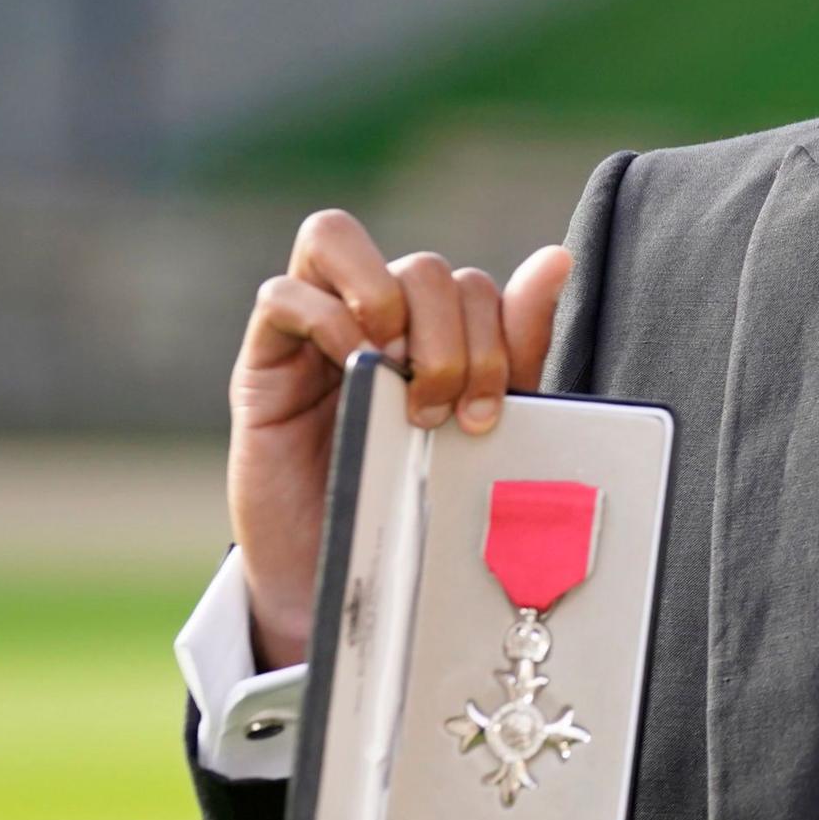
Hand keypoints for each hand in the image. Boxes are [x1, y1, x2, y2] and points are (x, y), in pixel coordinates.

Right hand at [226, 209, 573, 669]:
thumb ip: (515, 343)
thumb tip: (557, 258)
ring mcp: (313, 330)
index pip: (470, 284)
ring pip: (334, 236)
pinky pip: (280, 294)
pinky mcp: (262, 361)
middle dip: (449, 337)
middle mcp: (374, 317)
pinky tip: (353, 366)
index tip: (487, 413)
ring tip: (396, 368)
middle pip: (422, 266)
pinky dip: (325, 318)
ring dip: (386, 296)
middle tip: (440, 408)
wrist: (349, 583)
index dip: (493, 336)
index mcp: (432, 330)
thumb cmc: (416, 499)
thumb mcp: (480, 422)